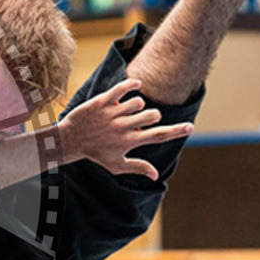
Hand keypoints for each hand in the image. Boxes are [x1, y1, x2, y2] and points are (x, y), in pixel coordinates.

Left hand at [59, 78, 193, 180]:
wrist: (68, 141)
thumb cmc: (94, 153)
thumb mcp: (115, 165)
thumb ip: (137, 167)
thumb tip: (156, 175)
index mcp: (129, 142)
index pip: (158, 136)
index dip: (176, 131)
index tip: (190, 127)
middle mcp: (122, 127)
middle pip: (152, 115)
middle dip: (153, 115)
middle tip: (142, 119)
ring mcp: (112, 114)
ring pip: (138, 102)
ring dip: (138, 103)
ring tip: (128, 109)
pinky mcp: (102, 102)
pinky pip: (121, 88)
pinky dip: (132, 84)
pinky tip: (136, 85)